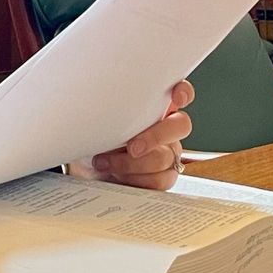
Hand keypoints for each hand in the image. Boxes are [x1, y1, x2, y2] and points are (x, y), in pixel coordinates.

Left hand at [73, 80, 194, 191]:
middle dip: (155, 137)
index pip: (181, 92)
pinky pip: (160, 180)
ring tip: (106, 162)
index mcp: (156, 105)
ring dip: (132, 164)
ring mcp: (168, 152)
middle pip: (181, 126)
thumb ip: (111, 106)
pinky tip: (117, 174)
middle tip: (132, 148)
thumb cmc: (97, 135)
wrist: (88, 166)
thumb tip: (101, 99)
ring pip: (165, 157)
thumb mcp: (101, 117)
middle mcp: (167, 127)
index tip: (176, 96)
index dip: (183, 92)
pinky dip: (135, 179)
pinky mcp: (164, 176)